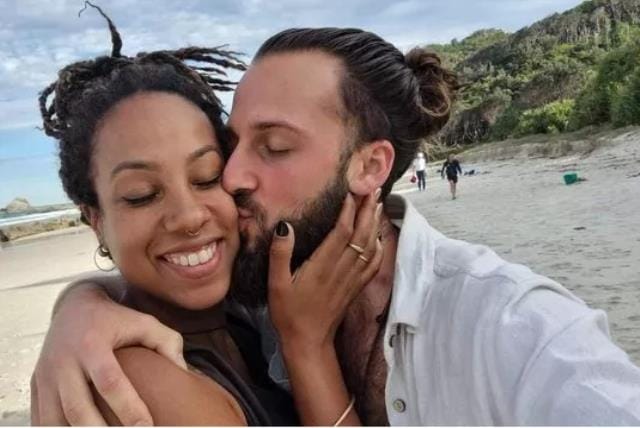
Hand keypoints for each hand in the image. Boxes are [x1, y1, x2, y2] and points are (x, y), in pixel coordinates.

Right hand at [31, 284, 185, 424]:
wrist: (73, 307)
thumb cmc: (114, 319)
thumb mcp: (143, 322)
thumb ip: (167, 342)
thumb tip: (184, 372)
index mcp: (91, 344)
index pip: (110, 382)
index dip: (128, 408)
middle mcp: (63, 362)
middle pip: (78, 409)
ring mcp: (46, 377)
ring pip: (56, 421)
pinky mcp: (36, 387)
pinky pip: (42, 421)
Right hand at [268, 189, 382, 353]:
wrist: (308, 342)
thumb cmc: (288, 312)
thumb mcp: (275, 283)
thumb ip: (280, 254)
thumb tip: (285, 226)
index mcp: (322, 266)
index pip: (342, 232)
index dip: (348, 210)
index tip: (351, 191)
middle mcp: (341, 270)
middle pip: (361, 234)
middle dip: (367, 210)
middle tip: (372, 188)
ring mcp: (351, 279)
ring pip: (369, 246)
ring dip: (375, 223)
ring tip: (377, 204)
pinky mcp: (355, 288)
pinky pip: (373, 264)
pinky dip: (379, 248)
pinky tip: (379, 238)